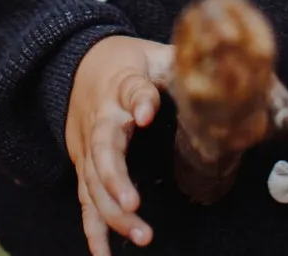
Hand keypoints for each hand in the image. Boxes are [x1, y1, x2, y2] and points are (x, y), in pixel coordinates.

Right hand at [66, 35, 173, 255]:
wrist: (79, 63)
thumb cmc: (126, 60)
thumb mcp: (152, 52)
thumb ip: (177, 61)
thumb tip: (208, 67)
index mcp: (121, 85)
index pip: (130, 89)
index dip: (139, 99)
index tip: (146, 112)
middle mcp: (100, 118)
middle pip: (102, 150)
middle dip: (115, 180)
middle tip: (135, 204)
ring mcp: (87, 145)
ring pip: (92, 183)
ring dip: (112, 212)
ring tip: (141, 236)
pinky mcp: (83, 165)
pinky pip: (85, 200)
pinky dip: (92, 229)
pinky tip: (102, 255)